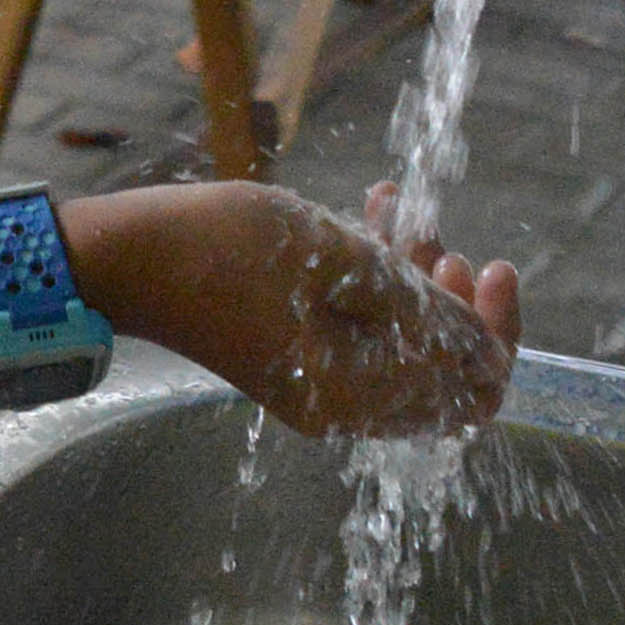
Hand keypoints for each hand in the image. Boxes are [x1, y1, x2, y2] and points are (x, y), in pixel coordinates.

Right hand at [0, 180, 521, 436]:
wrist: (126, 255)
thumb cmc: (230, 251)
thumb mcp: (343, 261)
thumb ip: (425, 307)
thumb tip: (485, 348)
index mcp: (359, 398)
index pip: (471, 396)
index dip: (497, 336)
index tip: (492, 268)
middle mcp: (343, 407)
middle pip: (440, 377)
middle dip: (457, 307)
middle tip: (450, 246)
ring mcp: (314, 384)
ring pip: (399, 347)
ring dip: (415, 286)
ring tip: (407, 222)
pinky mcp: (290, 355)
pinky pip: (358, 332)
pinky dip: (373, 284)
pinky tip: (369, 218)